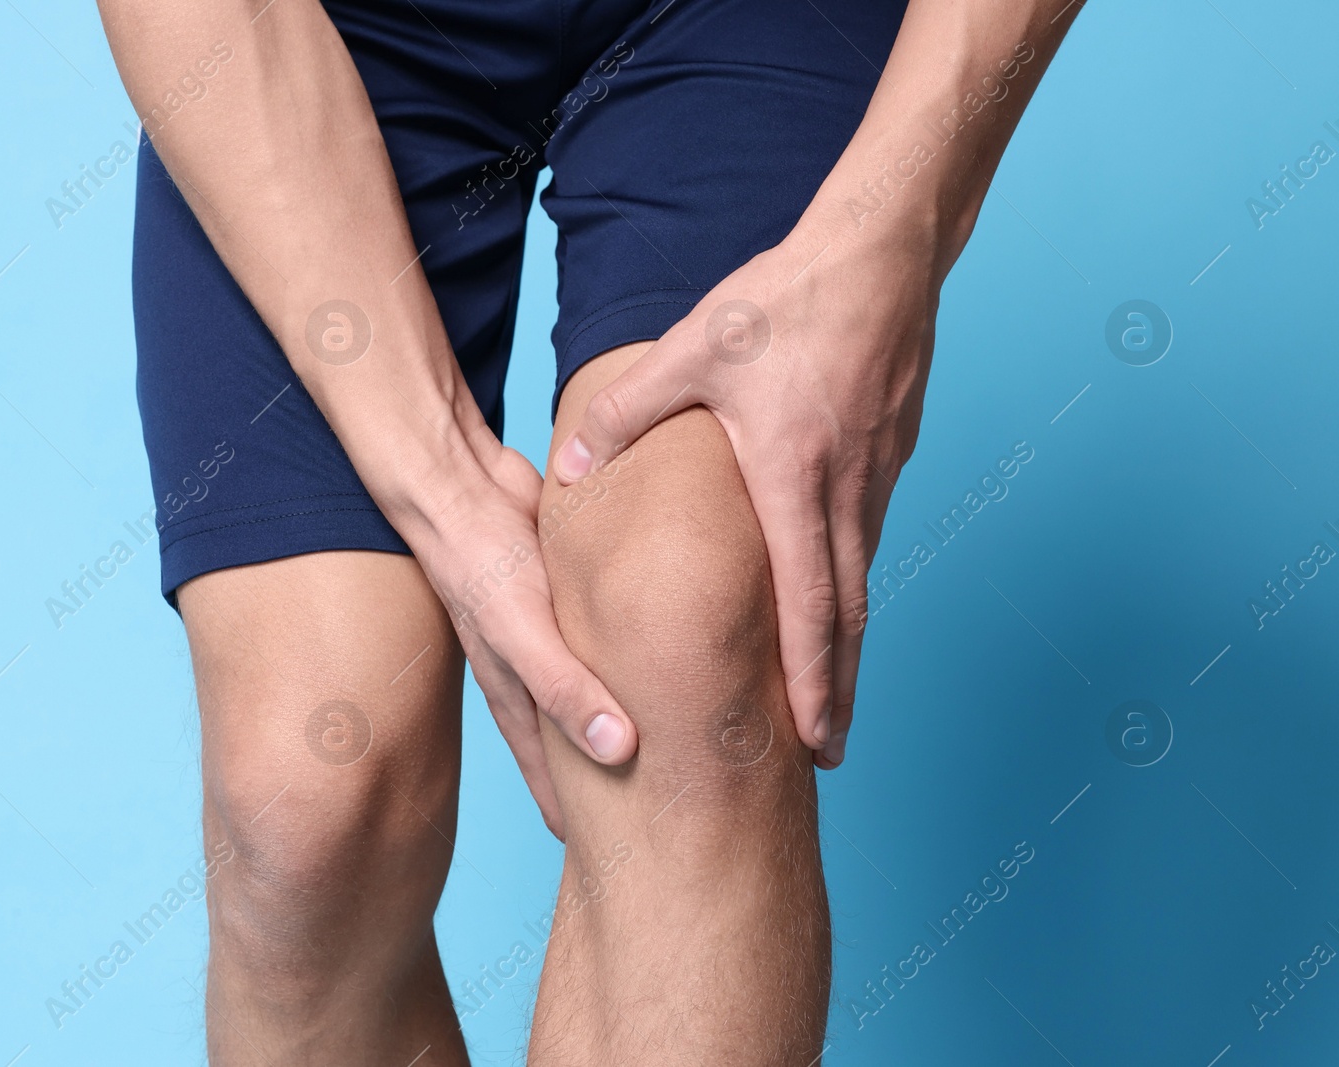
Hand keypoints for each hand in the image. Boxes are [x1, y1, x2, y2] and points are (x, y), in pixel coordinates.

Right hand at [409, 439, 638, 836]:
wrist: (458, 484)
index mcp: (518, 694)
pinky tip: (669, 651)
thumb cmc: (480, 564)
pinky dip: (635, 651)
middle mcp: (534, 667)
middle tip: (658, 815)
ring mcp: (553, 628)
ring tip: (672, 741)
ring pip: (598, 684)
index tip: (612, 859)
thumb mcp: (523, 633)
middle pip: (577, 736)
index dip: (577, 815)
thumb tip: (620, 751)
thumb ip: (566, 689)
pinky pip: (611, 630)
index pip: (552, 774)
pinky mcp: (574, 587)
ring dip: (628, 711)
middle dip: (611, 776)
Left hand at [551, 224, 938, 768]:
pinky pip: (869, 536)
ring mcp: (879, 473)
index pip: (808, 600)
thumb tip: (566, 467)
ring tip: (829, 696)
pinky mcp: (891, 453)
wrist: (880, 247)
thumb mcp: (693, 349)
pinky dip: (853, 587)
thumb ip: (624, 413)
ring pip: (863, 577)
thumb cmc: (785, 299)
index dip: (810, 677)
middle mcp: (847, 488)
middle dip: (838, 690)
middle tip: (829, 750)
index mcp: (794, 475)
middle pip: (848, 614)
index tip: (811, 738)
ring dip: (847, 644)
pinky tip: (835, 602)